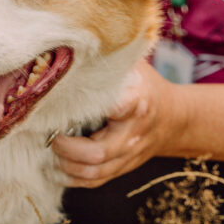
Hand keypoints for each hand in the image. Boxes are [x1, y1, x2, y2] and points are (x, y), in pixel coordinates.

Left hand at [51, 58, 178, 187]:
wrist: (173, 117)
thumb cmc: (142, 85)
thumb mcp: (130, 64)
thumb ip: (106, 58)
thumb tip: (70, 42)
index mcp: (135, 100)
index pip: (116, 107)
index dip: (90, 108)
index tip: (65, 102)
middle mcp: (132, 132)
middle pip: (98, 152)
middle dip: (66, 148)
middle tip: (50, 134)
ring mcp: (129, 154)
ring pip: (95, 172)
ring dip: (66, 166)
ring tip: (51, 151)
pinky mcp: (122, 168)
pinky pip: (96, 181)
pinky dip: (73, 178)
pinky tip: (56, 167)